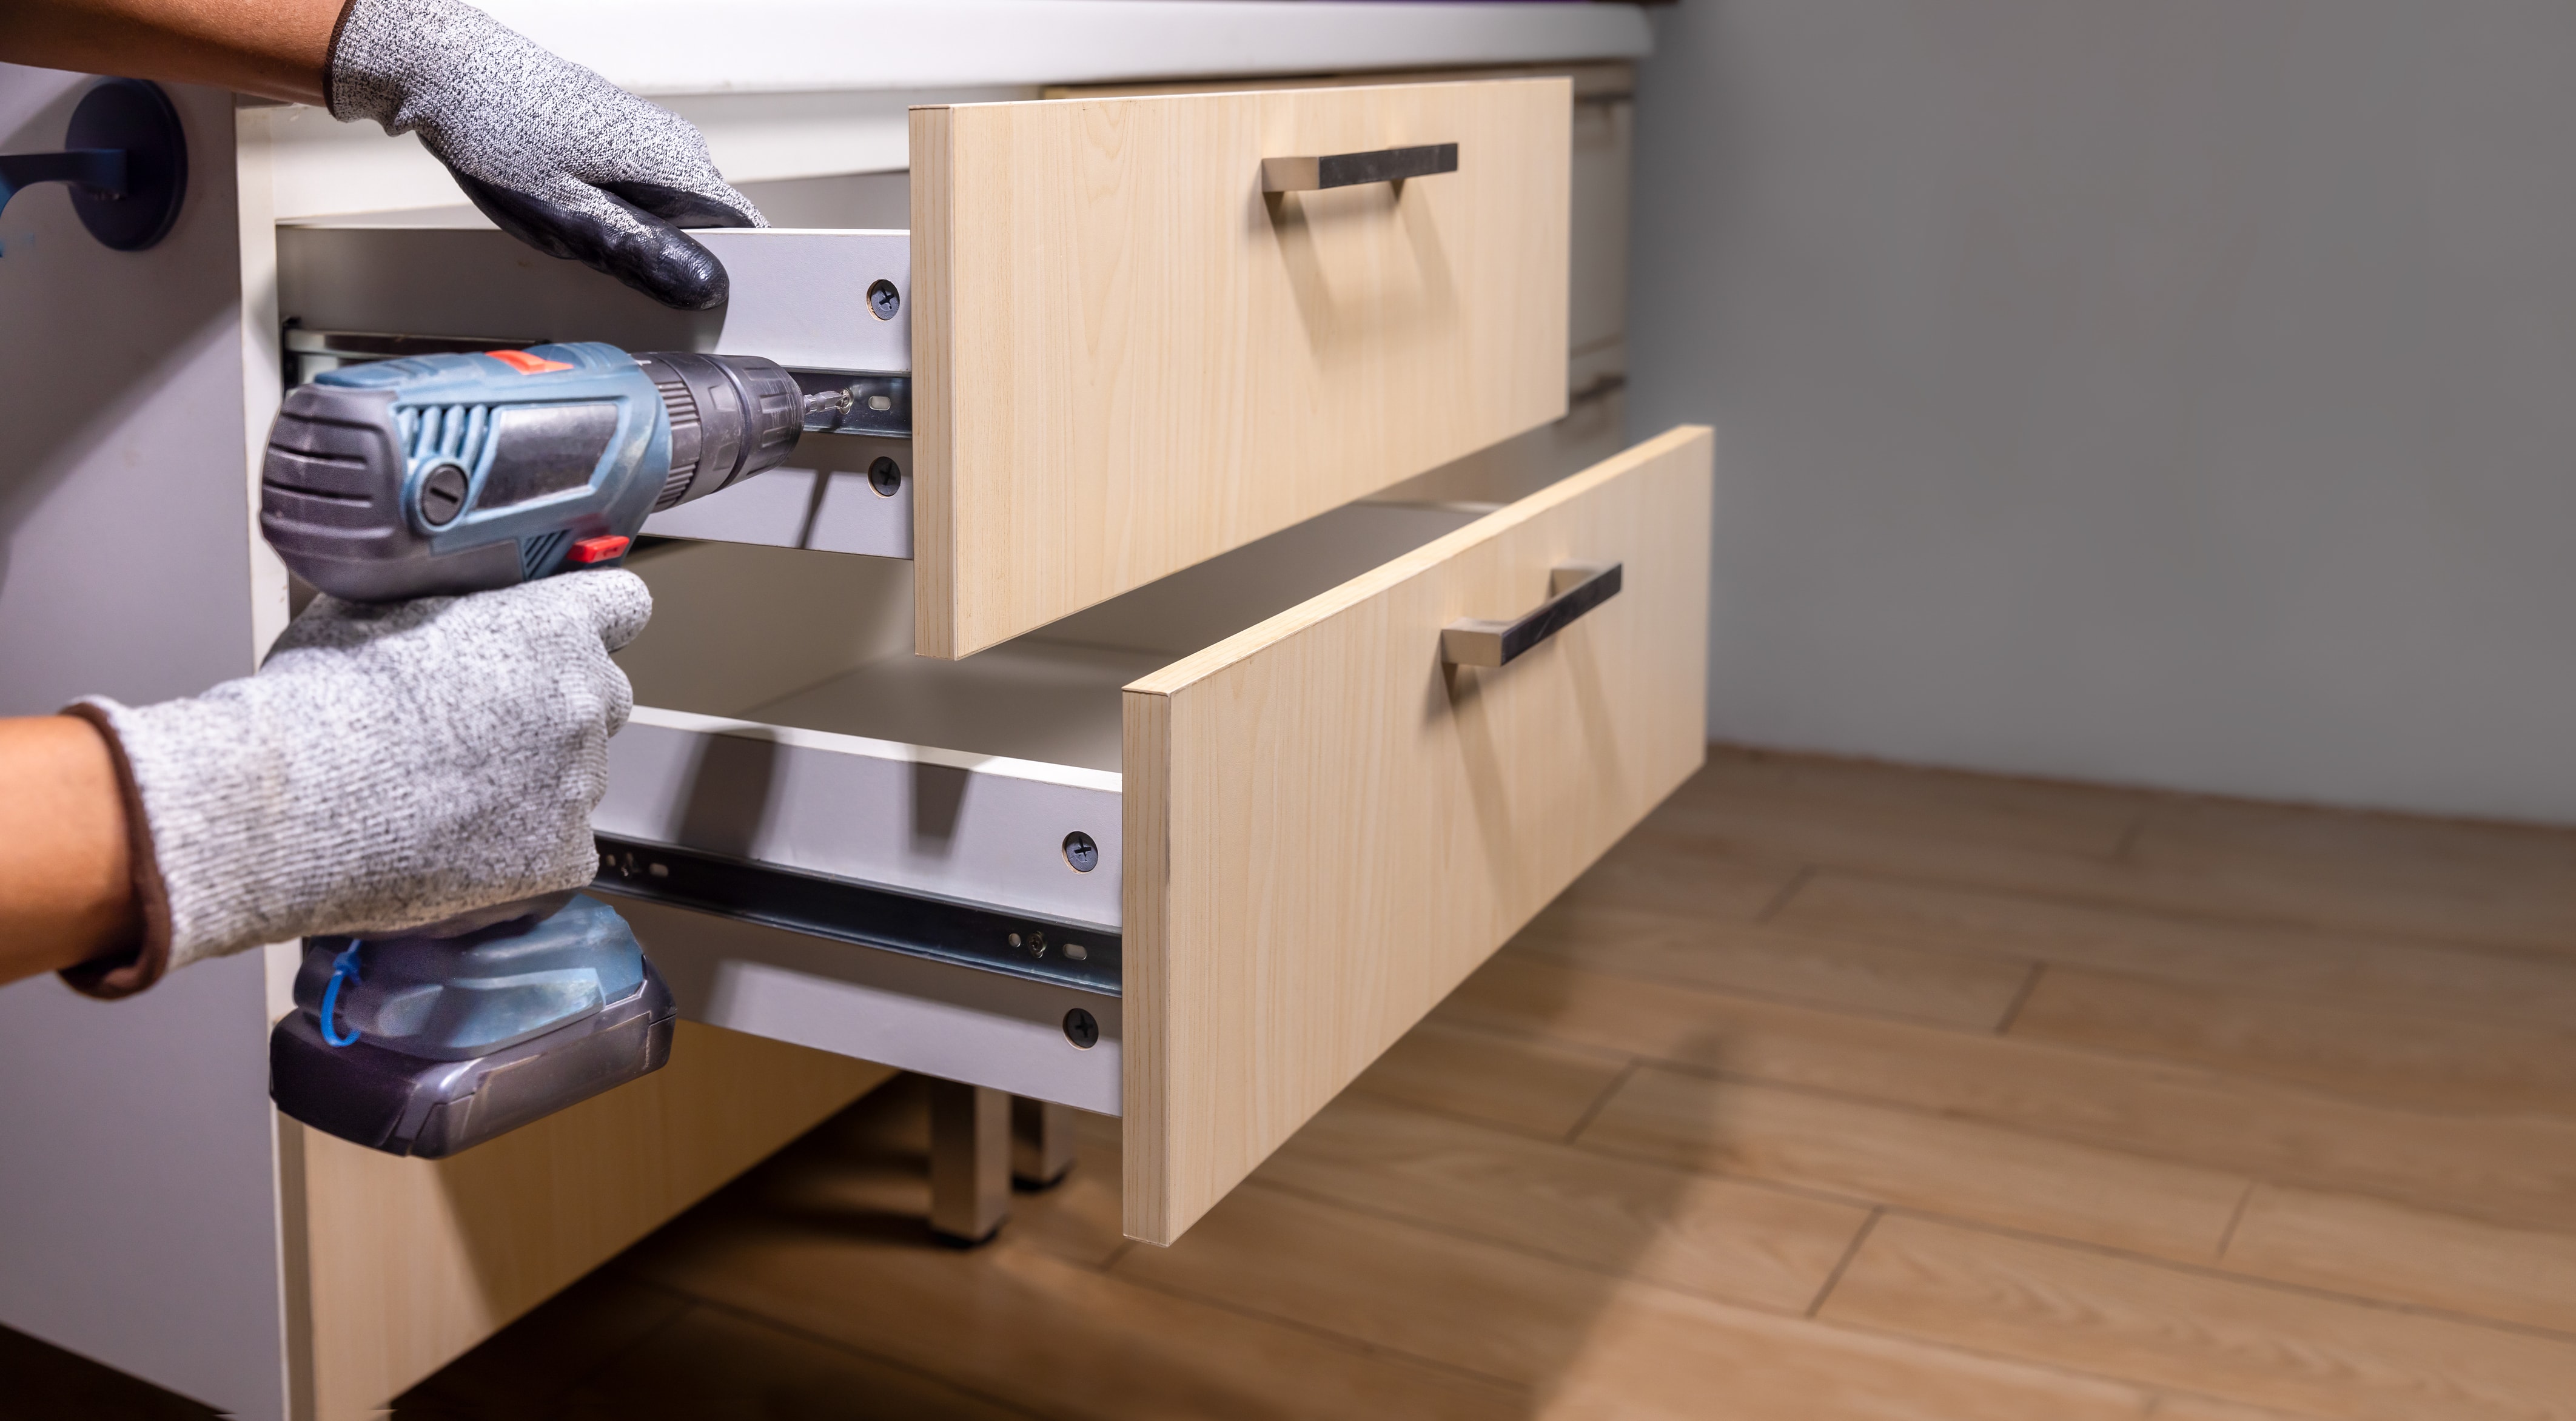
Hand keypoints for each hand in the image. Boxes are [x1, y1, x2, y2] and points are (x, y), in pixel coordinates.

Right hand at [65, 570, 651, 996]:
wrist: (294, 807)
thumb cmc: (323, 703)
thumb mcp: (379, 610)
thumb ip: (447, 606)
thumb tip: (452, 607)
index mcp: (553, 628)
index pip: (622, 604)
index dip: (590, 619)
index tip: (567, 633)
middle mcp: (583, 702)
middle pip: (600, 697)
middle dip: (556, 706)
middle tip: (484, 726)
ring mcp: (579, 784)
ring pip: (578, 776)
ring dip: (536, 780)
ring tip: (452, 793)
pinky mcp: (564, 857)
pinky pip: (563, 848)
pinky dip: (526, 850)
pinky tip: (464, 845)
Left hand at [326, 0, 763, 309]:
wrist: (451, 74)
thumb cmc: (500, 137)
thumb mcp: (572, 217)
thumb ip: (644, 255)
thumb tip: (708, 288)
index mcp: (679, 165)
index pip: (748, 232)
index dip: (736, 278)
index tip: (704, 311)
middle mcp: (678, 145)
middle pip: (709, 227)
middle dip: (674, 263)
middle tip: (616, 280)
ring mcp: (651, 135)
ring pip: (673, 211)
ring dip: (641, 239)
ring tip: (581, 240)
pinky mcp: (623, 133)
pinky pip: (644, 190)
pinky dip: (622, 214)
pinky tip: (573, 215)